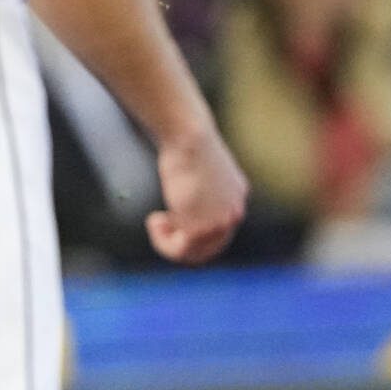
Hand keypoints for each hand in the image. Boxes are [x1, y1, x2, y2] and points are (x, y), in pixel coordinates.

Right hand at [146, 127, 247, 264]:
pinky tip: (154, 220)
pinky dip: (162, 240)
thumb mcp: (199, 164)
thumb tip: (183, 191)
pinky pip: (179, 249)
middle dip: (180, 240)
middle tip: (158, 222)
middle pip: (210, 247)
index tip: (169, 214)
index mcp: (236, 196)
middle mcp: (233, 213)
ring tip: (155, 223)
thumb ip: (199, 182)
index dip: (191, 227)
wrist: (189, 136)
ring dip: (169, 242)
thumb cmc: (186, 140)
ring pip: (195, 253)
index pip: (219, 228)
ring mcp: (219, 223)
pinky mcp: (201, 228)